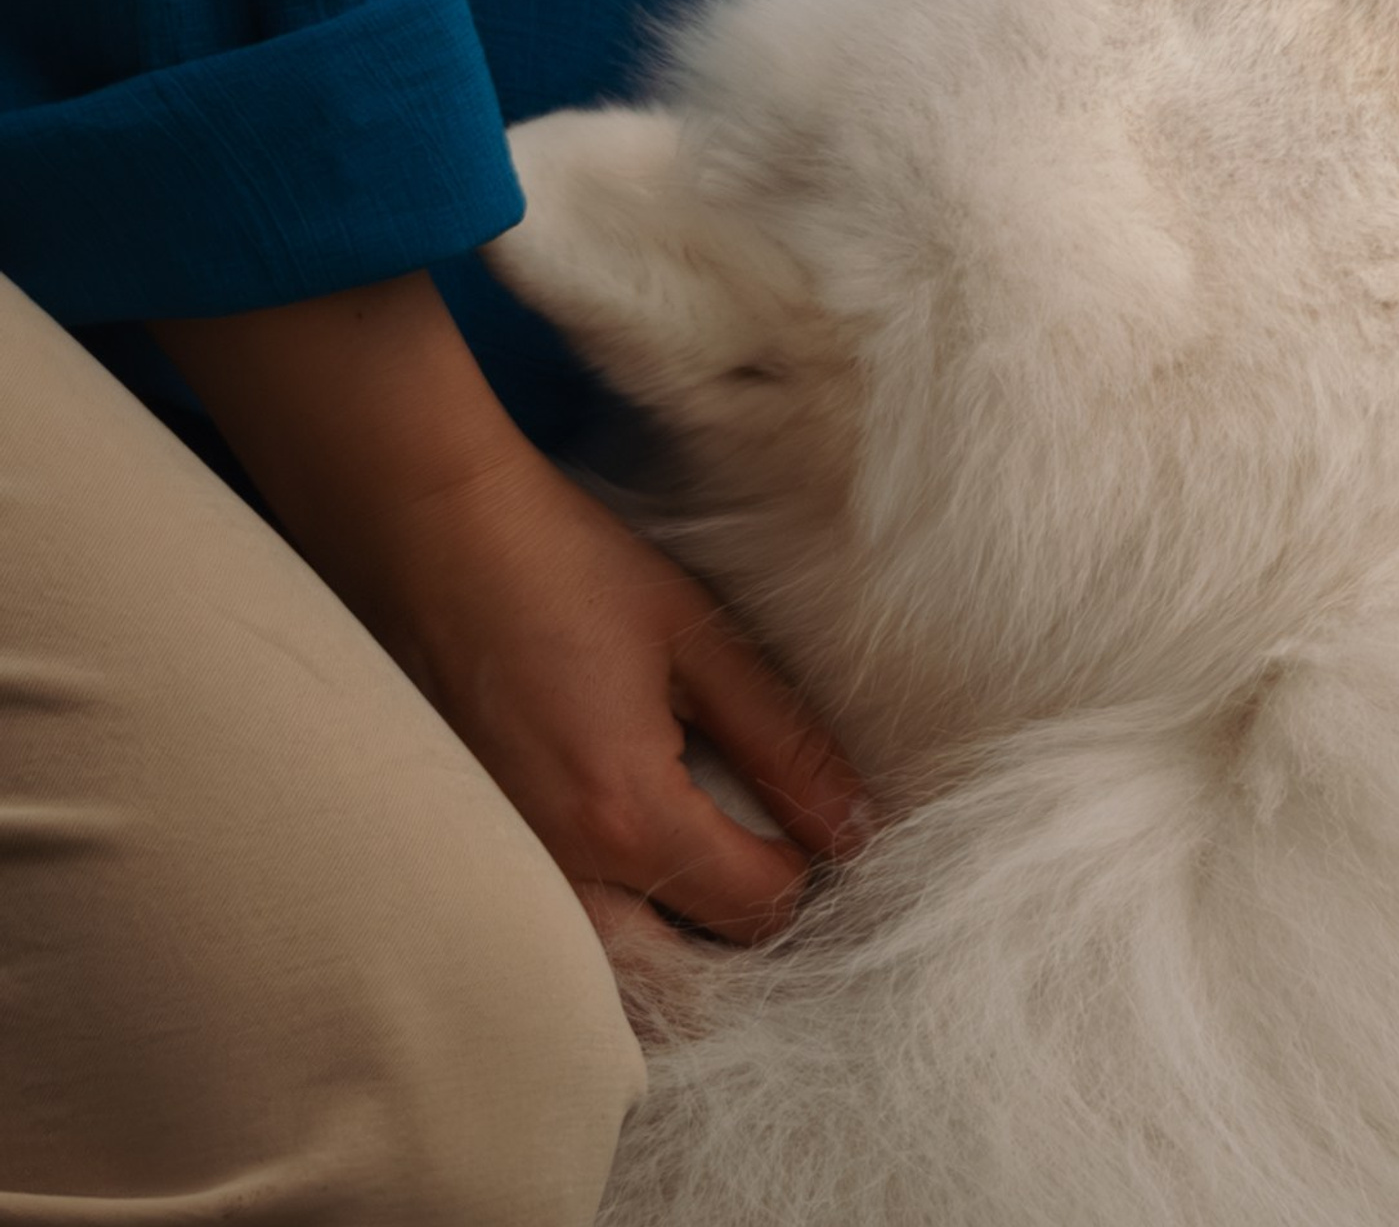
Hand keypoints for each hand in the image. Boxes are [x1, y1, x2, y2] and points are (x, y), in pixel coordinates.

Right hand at [325, 437, 871, 945]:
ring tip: (713, 876)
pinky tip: (636, 877)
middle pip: (685, 981)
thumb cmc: (563, 569)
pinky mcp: (469, 860)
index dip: (808, 871)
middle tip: (773, 862)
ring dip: (677, 953)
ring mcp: (503, 876)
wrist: (428, 535)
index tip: (814, 822)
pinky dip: (611, 939)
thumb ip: (782, 741)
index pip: (756, 910)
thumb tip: (853, 826)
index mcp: (626, 814)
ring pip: (613, 979)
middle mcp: (558, 872)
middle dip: (744, 938)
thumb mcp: (695, 638)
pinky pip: (557, 942)